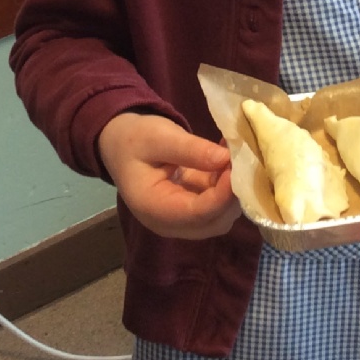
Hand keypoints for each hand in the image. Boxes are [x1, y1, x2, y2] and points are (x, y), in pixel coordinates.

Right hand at [97, 112, 240, 238]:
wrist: (119, 144)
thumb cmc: (134, 139)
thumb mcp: (159, 136)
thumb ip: (190, 150)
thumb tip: (226, 159)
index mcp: (153, 208)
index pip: (197, 213)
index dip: (223, 194)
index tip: (238, 167)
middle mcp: (168, 223)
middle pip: (213, 222)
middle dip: (232, 195)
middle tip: (241, 161)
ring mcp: (180, 221)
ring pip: (220, 217)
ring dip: (232, 191)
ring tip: (235, 157)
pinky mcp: (191, 211)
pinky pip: (217, 206)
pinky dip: (227, 186)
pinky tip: (227, 160)